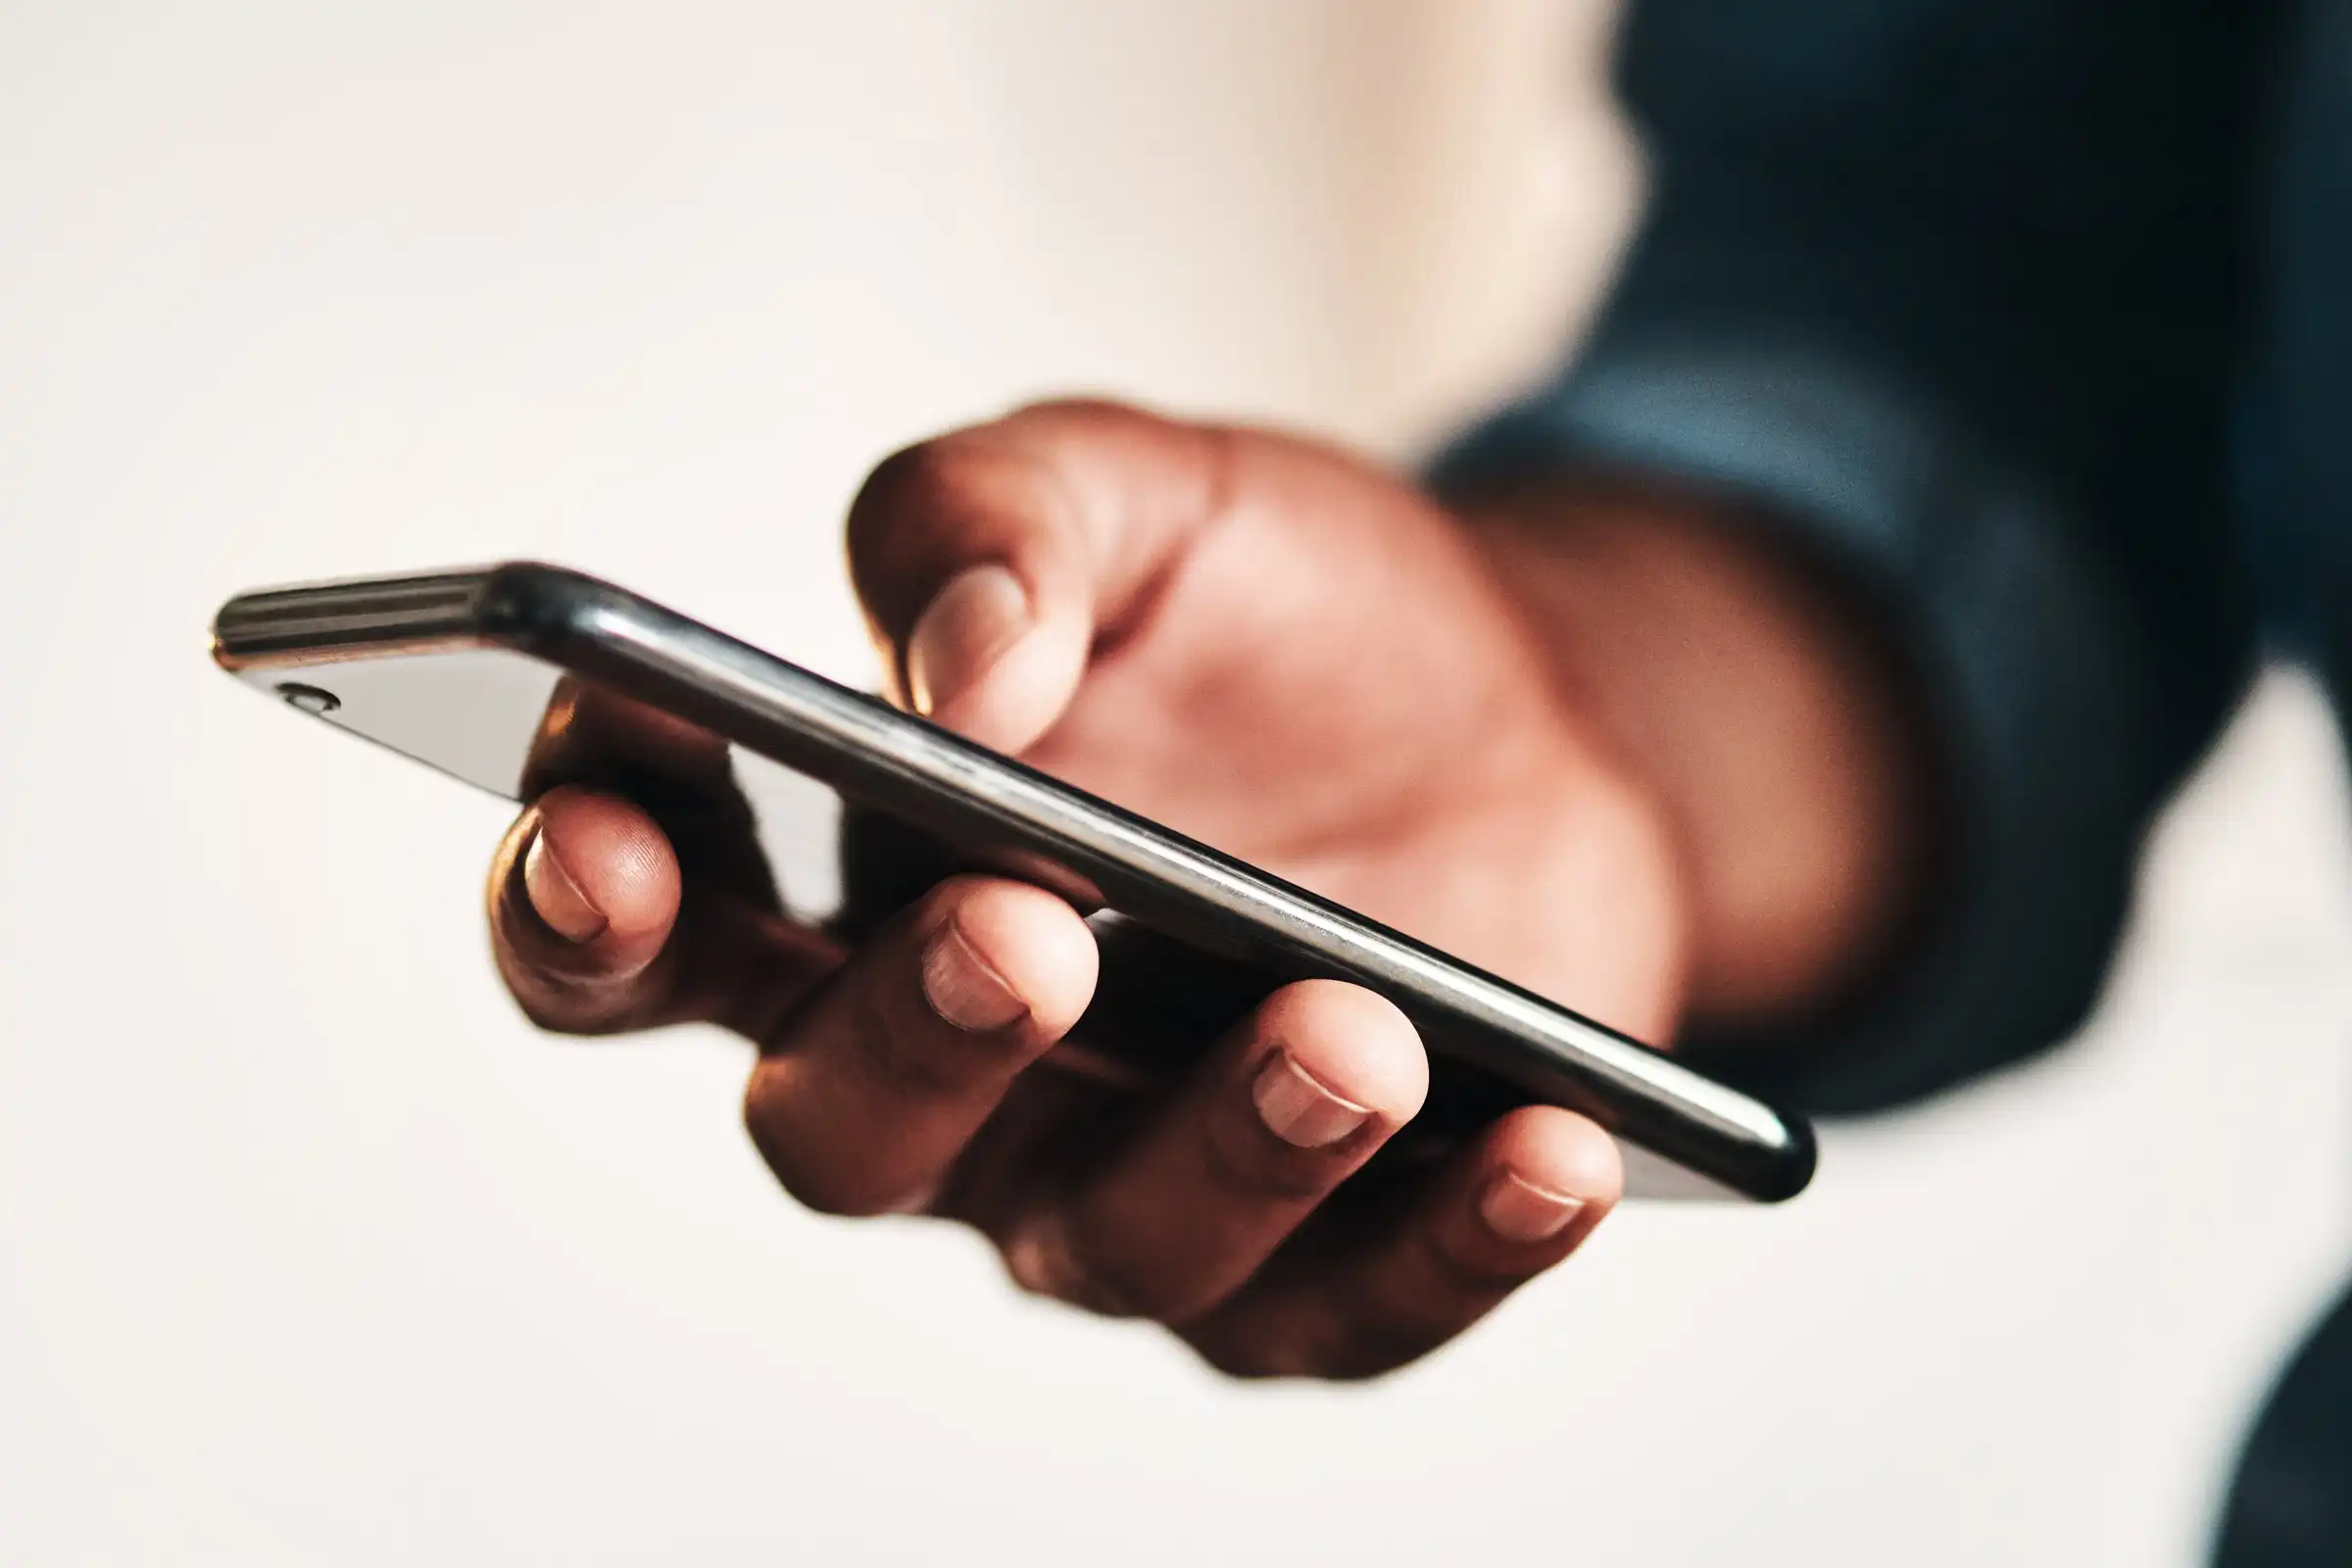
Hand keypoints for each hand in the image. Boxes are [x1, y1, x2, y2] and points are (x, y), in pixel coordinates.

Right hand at [483, 399, 1918, 1376]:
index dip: (582, 903)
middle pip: (841, 1132)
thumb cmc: (1282, 616)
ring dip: (1222, 1149)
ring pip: (1107, 1242)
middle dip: (911, 1042)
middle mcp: (953, 1067)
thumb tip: (949, 662)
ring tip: (1347, 1032)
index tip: (608, 830)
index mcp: (846, 878)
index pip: (641, 932)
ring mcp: (1130, 1177)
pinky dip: (1451, 1242)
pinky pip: (1358, 1304)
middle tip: (1016, 933)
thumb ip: (1000, 522)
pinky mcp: (1320, 1260)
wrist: (1526, 713)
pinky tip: (1544, 1148)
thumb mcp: (1146, 492)